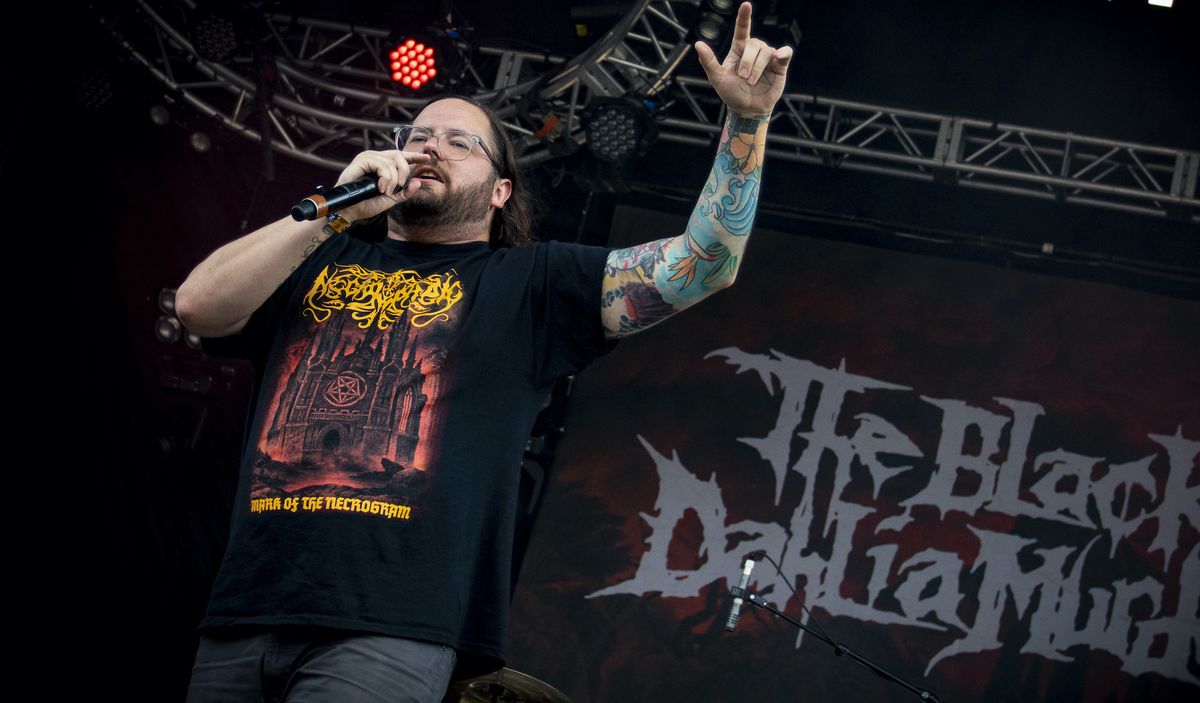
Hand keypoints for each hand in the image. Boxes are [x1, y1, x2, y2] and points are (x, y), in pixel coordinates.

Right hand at [334, 150, 431, 221]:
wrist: (350, 210)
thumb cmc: (366, 204)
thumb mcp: (391, 200)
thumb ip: (405, 192)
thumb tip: (418, 182)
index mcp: (383, 166)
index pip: (401, 156)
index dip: (414, 156)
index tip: (427, 158)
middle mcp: (376, 159)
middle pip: (399, 155)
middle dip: (404, 170)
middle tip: (400, 185)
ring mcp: (368, 158)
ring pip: (392, 161)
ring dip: (393, 179)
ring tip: (386, 191)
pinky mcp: (361, 160)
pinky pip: (382, 164)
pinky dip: (385, 178)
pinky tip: (381, 188)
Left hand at [694, 2, 792, 116]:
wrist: (747, 110)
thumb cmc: (732, 94)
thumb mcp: (717, 78)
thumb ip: (708, 61)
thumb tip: (697, 44)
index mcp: (739, 49)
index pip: (742, 29)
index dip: (744, 17)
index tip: (746, 5)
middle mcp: (754, 51)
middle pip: (754, 44)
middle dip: (748, 61)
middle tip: (743, 77)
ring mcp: (768, 57)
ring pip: (767, 51)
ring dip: (757, 67)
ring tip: (751, 81)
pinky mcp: (780, 65)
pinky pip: (786, 53)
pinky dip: (783, 53)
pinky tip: (779, 57)